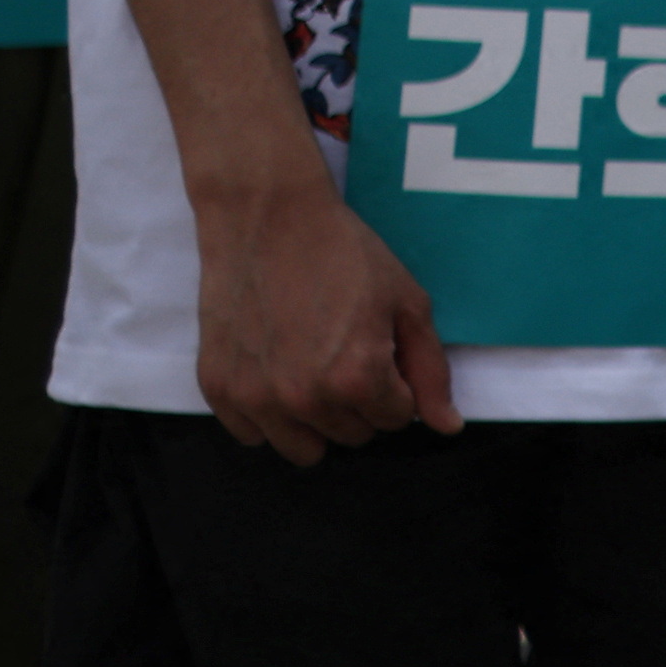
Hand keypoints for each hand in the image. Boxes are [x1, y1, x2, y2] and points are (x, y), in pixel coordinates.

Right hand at [194, 167, 458, 464]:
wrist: (268, 218)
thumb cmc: (344, 255)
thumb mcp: (407, 305)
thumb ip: (430, 372)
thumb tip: (448, 427)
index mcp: (356, 378)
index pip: (398, 418)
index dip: (397, 383)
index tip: (380, 348)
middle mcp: (303, 398)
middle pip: (353, 435)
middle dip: (361, 401)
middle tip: (345, 350)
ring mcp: (255, 398)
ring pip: (304, 448)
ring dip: (317, 418)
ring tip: (313, 367)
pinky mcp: (218, 389)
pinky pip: (254, 435)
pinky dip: (268, 414)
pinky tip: (276, 370)